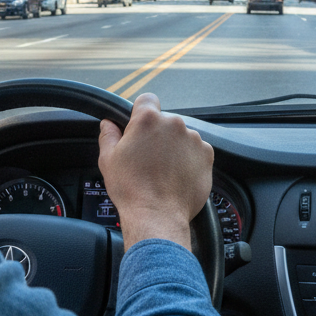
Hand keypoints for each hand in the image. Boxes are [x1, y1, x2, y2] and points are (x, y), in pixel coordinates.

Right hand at [97, 92, 212, 251]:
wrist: (158, 216)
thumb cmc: (131, 189)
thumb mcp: (108, 159)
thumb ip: (109, 134)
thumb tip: (108, 124)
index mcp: (148, 120)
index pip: (147, 99)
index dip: (141, 111)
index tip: (139, 126)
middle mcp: (174, 124)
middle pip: (165, 121)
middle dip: (158, 135)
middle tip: (148, 157)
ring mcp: (193, 138)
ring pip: (182, 136)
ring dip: (174, 147)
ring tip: (164, 171)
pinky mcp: (207, 155)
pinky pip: (196, 151)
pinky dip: (189, 159)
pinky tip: (177, 176)